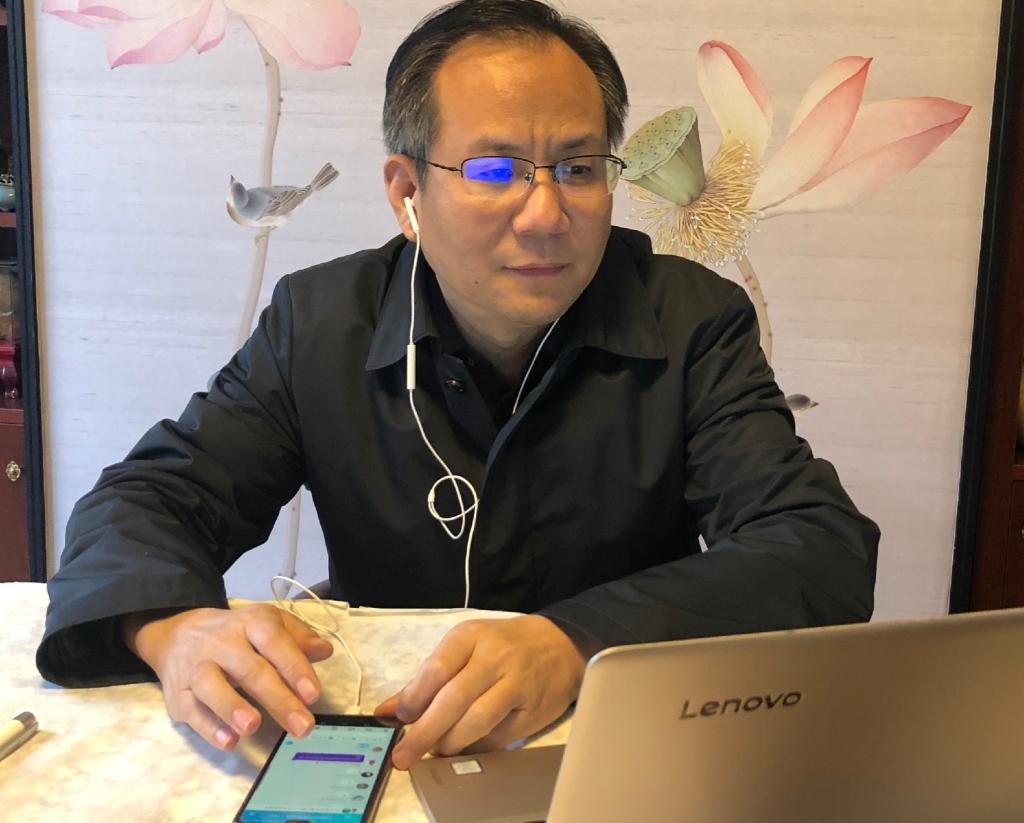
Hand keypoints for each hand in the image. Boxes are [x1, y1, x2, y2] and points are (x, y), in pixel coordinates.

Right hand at [125, 604, 333, 750]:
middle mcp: (222, 643)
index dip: (294, 667)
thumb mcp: (269, 624)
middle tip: (302, 726)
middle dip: (277, 699)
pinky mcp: (178, 694)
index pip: (274, 642)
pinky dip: (209, 727)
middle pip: (249, 669)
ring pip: (210, 684)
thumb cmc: (238, 634)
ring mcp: (197, 668)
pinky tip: (229, 742)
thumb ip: (298, 638)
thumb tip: (325, 650)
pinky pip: (192, 710)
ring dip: (231, 706)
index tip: (313, 694)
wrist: (178, 635)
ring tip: (253, 727)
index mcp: (250, 623)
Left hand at [375, 615, 585, 768]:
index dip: (413, 699)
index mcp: (471, 635)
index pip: (435, 670)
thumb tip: (386, 710)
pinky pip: (497, 736)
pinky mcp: (532, 710)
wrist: (560, 645)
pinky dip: (475, 747)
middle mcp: (494, 656)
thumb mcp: (464, 647)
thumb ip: (425, 679)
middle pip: (453, 699)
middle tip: (405, 754)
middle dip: (424, 732)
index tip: (398, 718)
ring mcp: (516, 683)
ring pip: (475, 721)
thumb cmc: (503, 645)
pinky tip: (465, 747)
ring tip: (436, 750)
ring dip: (449, 742)